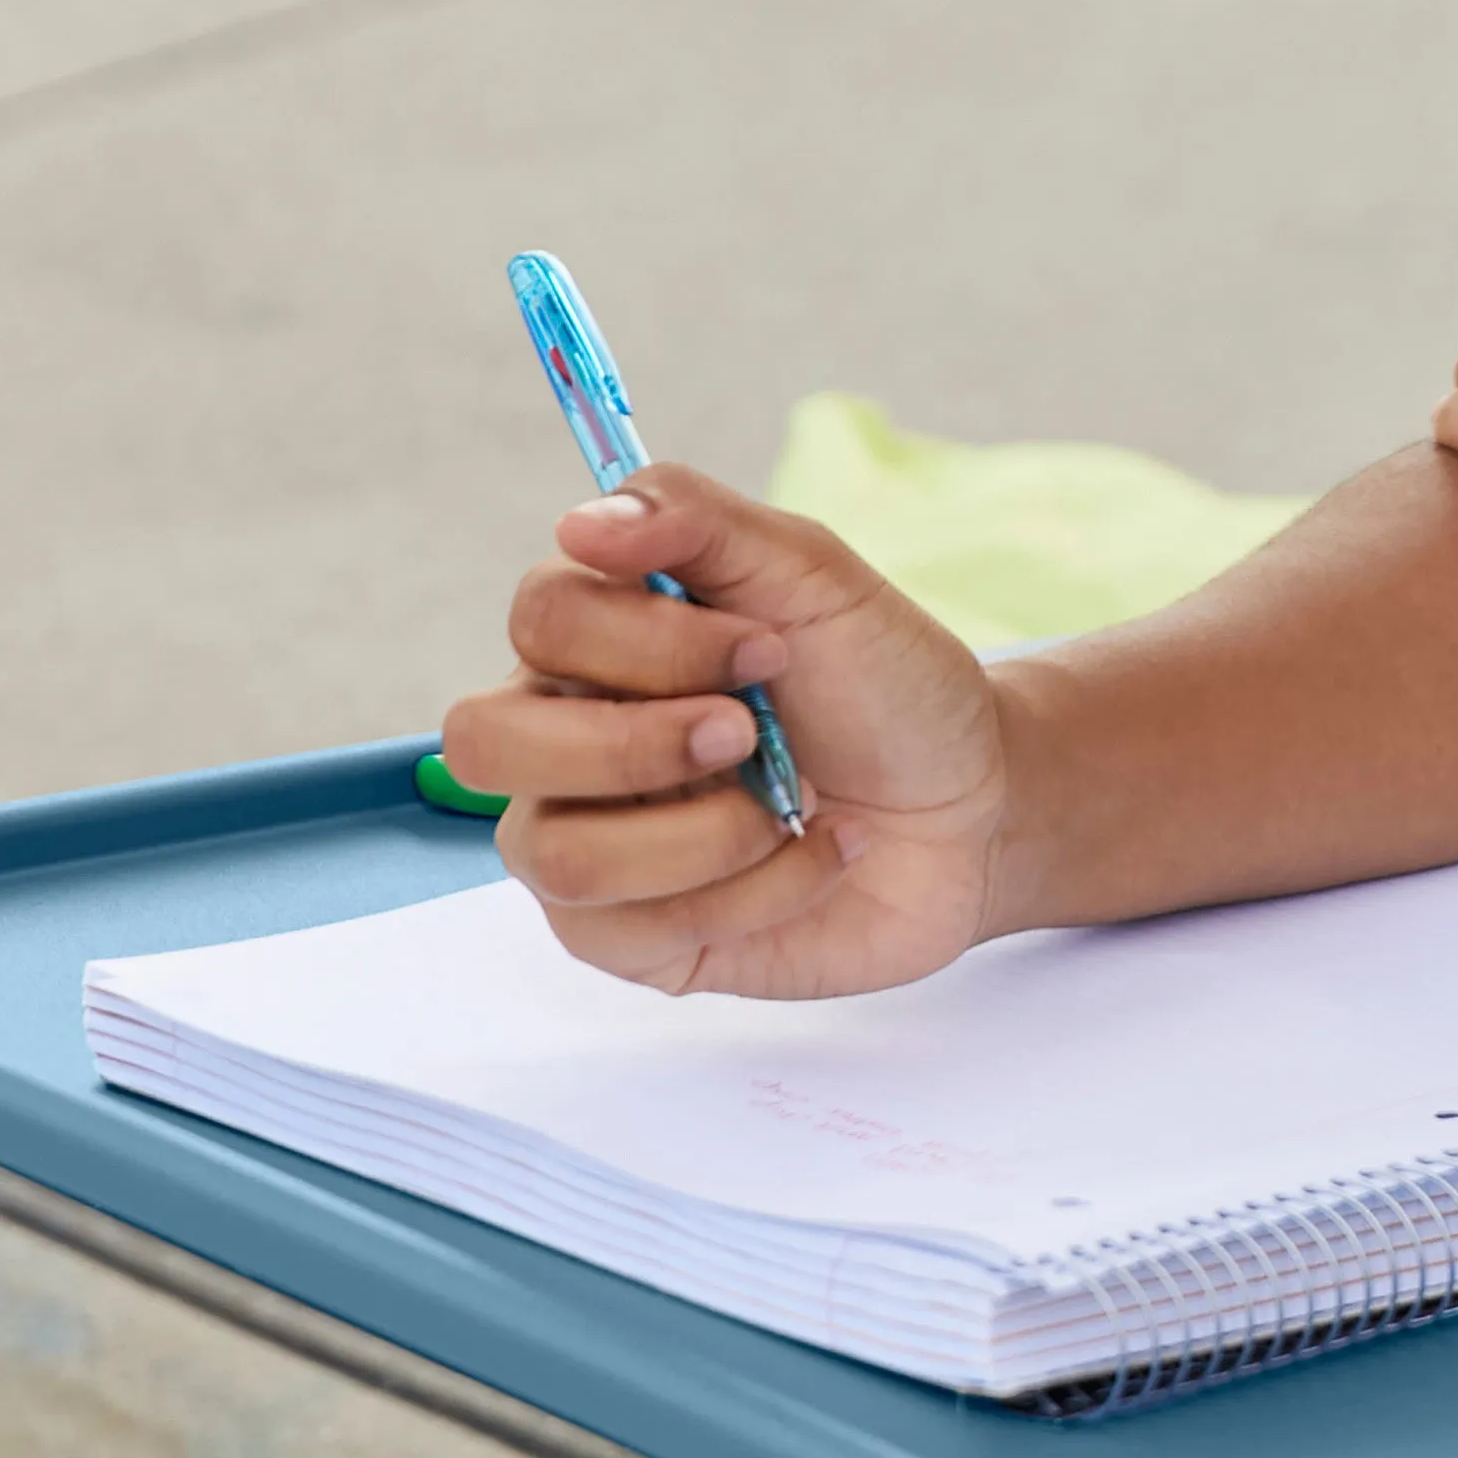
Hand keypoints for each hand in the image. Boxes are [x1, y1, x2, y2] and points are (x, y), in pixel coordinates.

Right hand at [437, 468, 1010, 998]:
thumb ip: (698, 520)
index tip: (767, 646)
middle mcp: (566, 738)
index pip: (541, 617)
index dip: (648, 637)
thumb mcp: (814, 576)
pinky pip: (627, 932)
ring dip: (703, 833)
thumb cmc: (886, 687)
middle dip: (635, 743)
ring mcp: (589, 841)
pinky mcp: (632, 937)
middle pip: (484, 741)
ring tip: (792, 808)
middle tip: (748, 732)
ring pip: (552, 855)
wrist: (974, 808)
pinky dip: (749, 893)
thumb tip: (582, 521)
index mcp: (599, 639)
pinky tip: (811, 859)